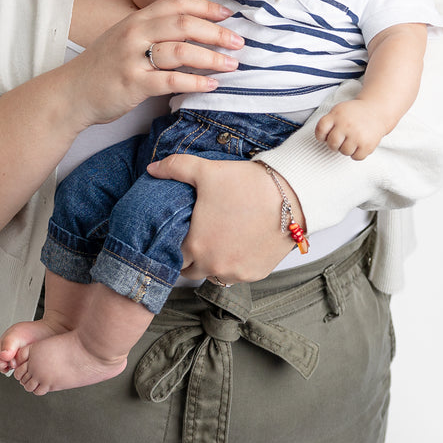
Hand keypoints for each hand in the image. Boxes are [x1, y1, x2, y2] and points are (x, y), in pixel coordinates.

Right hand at [63, 0, 241, 128]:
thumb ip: (153, 30)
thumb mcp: (125, 38)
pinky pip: (170, 80)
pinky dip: (195, 82)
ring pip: (180, 51)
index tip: (229, 14)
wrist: (72, 93)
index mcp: (136, 19)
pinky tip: (211, 85)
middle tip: (239, 42)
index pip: (176, 3)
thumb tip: (193, 29)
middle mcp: (134, 33)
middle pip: (183, 24)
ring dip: (211, 58)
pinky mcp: (132, 83)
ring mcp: (132, 58)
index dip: (206, 7)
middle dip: (216, 32)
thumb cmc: (104, 67)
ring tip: (232, 65)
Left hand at [144, 156, 300, 283]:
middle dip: (190, 256)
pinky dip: (234, 263)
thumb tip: (151, 168)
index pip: (171, 257)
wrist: (291, 196)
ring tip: (218, 238)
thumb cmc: (246, 184)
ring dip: (212, 262)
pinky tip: (237, 242)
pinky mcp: (257, 274)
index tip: (179, 232)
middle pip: (190, 270)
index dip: (172, 245)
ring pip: (214, 274)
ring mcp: (237, 273)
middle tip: (197, 234)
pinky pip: (237, 274)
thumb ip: (174, 168)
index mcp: (196, 246)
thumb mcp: (206, 171)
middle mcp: (214, 266)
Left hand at [314, 100, 389, 160]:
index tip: (325, 136)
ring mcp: (357, 135)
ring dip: (346, 149)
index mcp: (337, 114)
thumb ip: (329, 122)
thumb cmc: (354, 113)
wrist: (376, 111)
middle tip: (340, 140)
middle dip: (334, 145)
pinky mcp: (367, 144)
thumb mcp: (339, 111)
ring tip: (351, 141)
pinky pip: (356, 157)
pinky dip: (357, 154)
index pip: (320, 130)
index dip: (321, 136)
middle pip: (332, 144)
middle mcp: (346, 124)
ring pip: (344, 152)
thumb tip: (322, 140)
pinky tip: (359, 145)